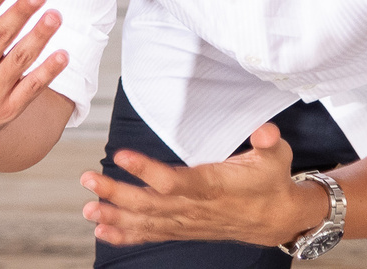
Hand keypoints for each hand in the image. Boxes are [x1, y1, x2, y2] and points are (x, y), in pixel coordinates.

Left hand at [81, 121, 322, 247]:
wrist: (279, 218)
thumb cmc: (272, 178)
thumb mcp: (277, 155)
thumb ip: (269, 141)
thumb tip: (266, 131)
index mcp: (215, 185)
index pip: (176, 181)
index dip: (147, 170)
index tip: (121, 155)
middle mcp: (196, 207)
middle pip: (151, 203)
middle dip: (117, 193)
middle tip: (88, 180)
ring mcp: (189, 222)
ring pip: (148, 221)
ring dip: (115, 216)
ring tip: (87, 210)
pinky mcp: (185, 229)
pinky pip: (153, 234)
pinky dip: (127, 235)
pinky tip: (102, 232)